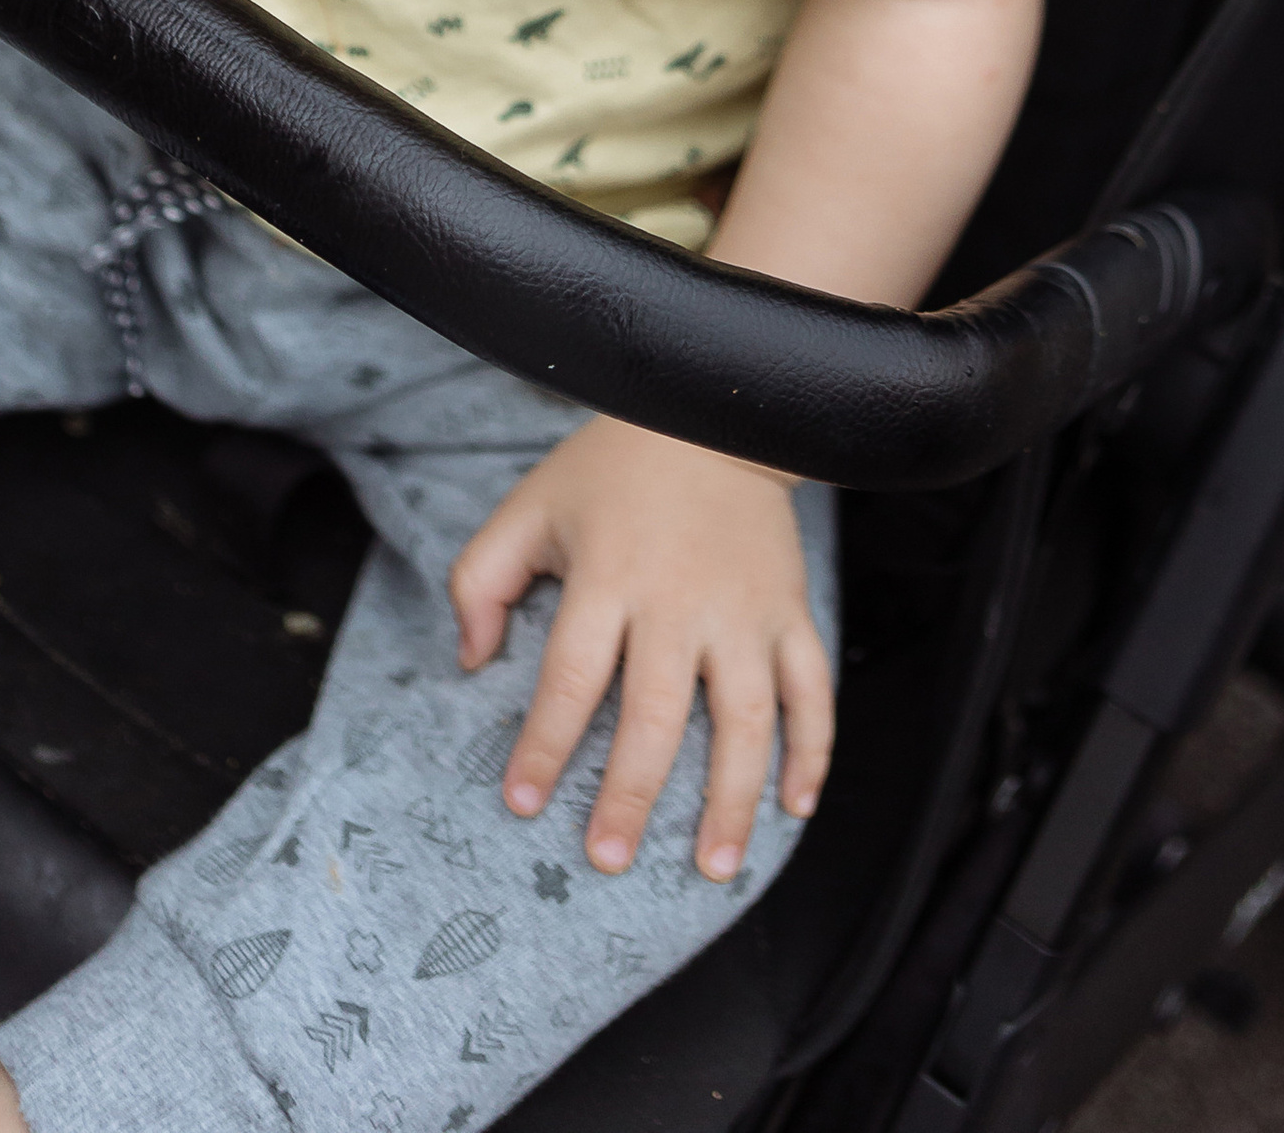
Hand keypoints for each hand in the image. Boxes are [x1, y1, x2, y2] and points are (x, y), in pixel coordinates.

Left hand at [449, 417, 829, 882]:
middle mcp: (678, 600)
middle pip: (657, 715)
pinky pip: (812, 690)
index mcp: (608, 576)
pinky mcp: (789, 611)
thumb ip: (481, 579)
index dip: (544, 743)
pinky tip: (795, 807)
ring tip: (714, 869)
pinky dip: (812, 751)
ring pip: (746, 719)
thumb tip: (471, 662)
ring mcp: (743, 610)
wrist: (712, 415)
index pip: (571, 676)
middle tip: (608, 858)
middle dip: (631, 794)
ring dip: (732, 800)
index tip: (522, 802)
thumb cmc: (609, 469)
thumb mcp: (530, 505)